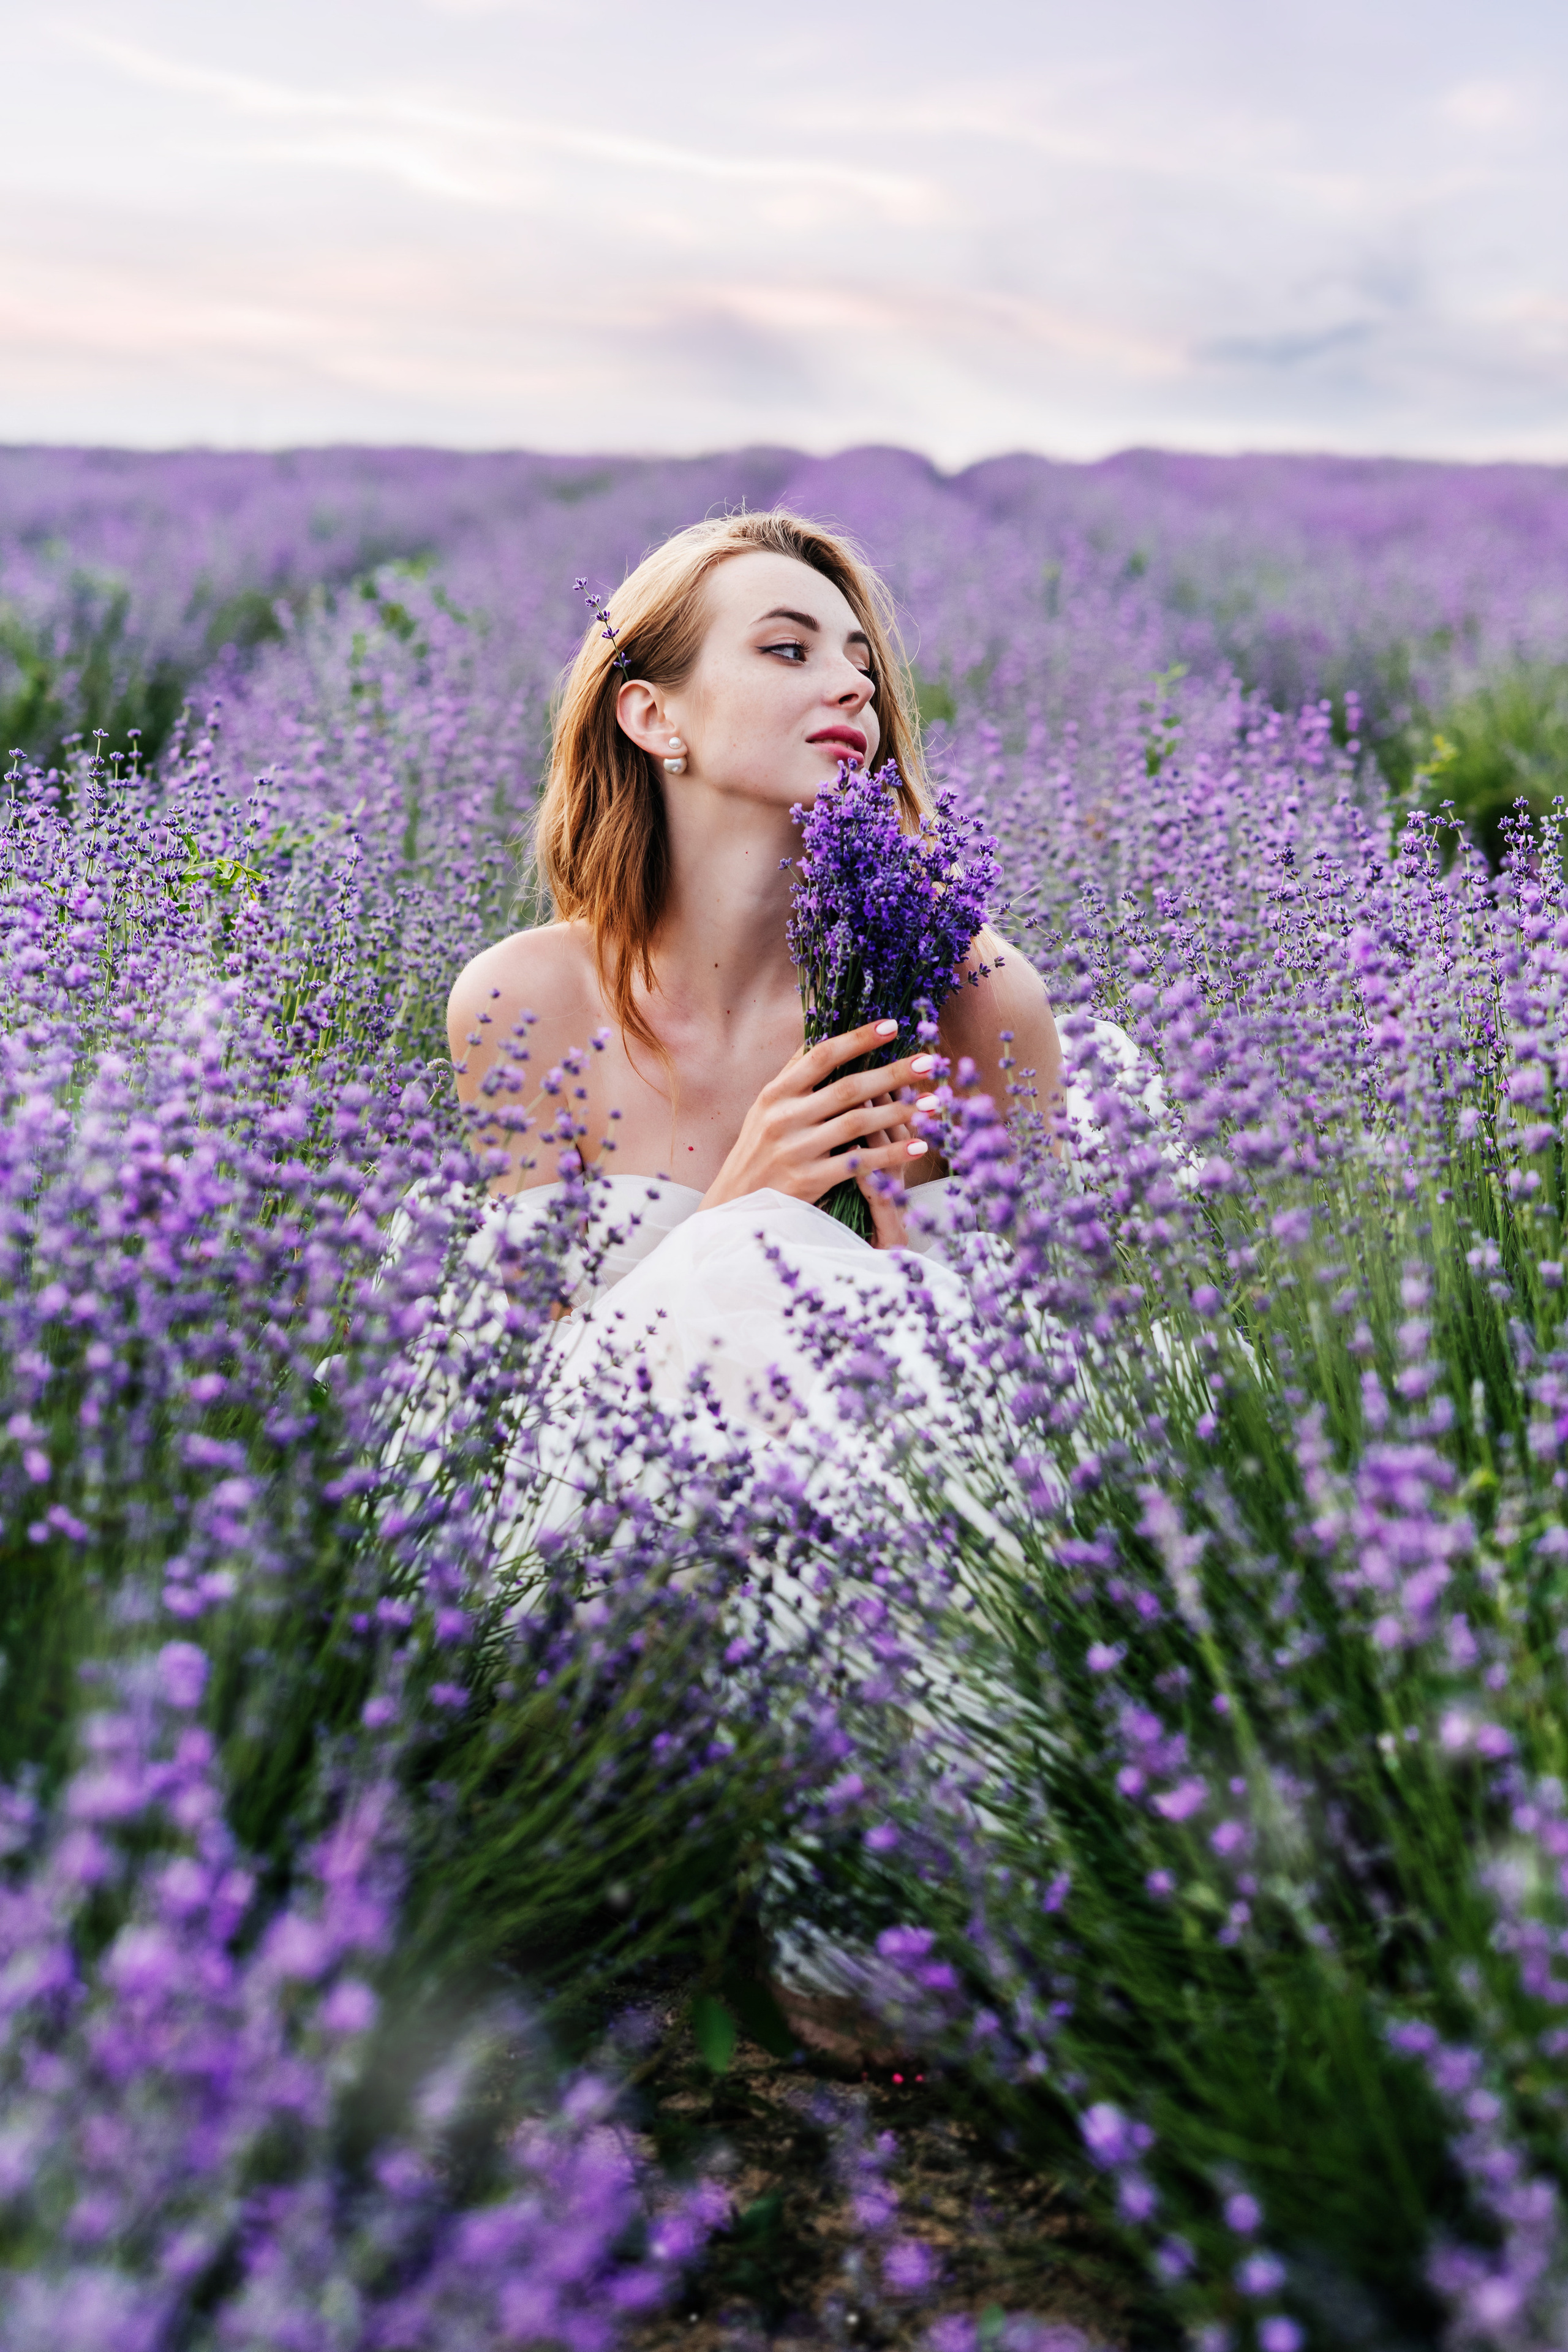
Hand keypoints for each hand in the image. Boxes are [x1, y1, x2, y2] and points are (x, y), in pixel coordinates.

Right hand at [702, 1018, 935, 1241]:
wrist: (735, 1205)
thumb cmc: (757, 1150)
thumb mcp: (764, 1108)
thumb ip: (794, 1074)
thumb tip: (820, 1030)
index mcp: (775, 1093)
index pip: (821, 1056)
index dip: (858, 1039)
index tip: (892, 1026)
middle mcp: (784, 1118)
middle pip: (847, 1089)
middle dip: (891, 1073)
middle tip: (927, 1062)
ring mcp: (796, 1150)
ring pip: (857, 1124)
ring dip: (899, 1111)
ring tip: (932, 1101)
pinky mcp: (808, 1181)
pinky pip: (858, 1164)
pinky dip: (891, 1155)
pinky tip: (918, 1146)